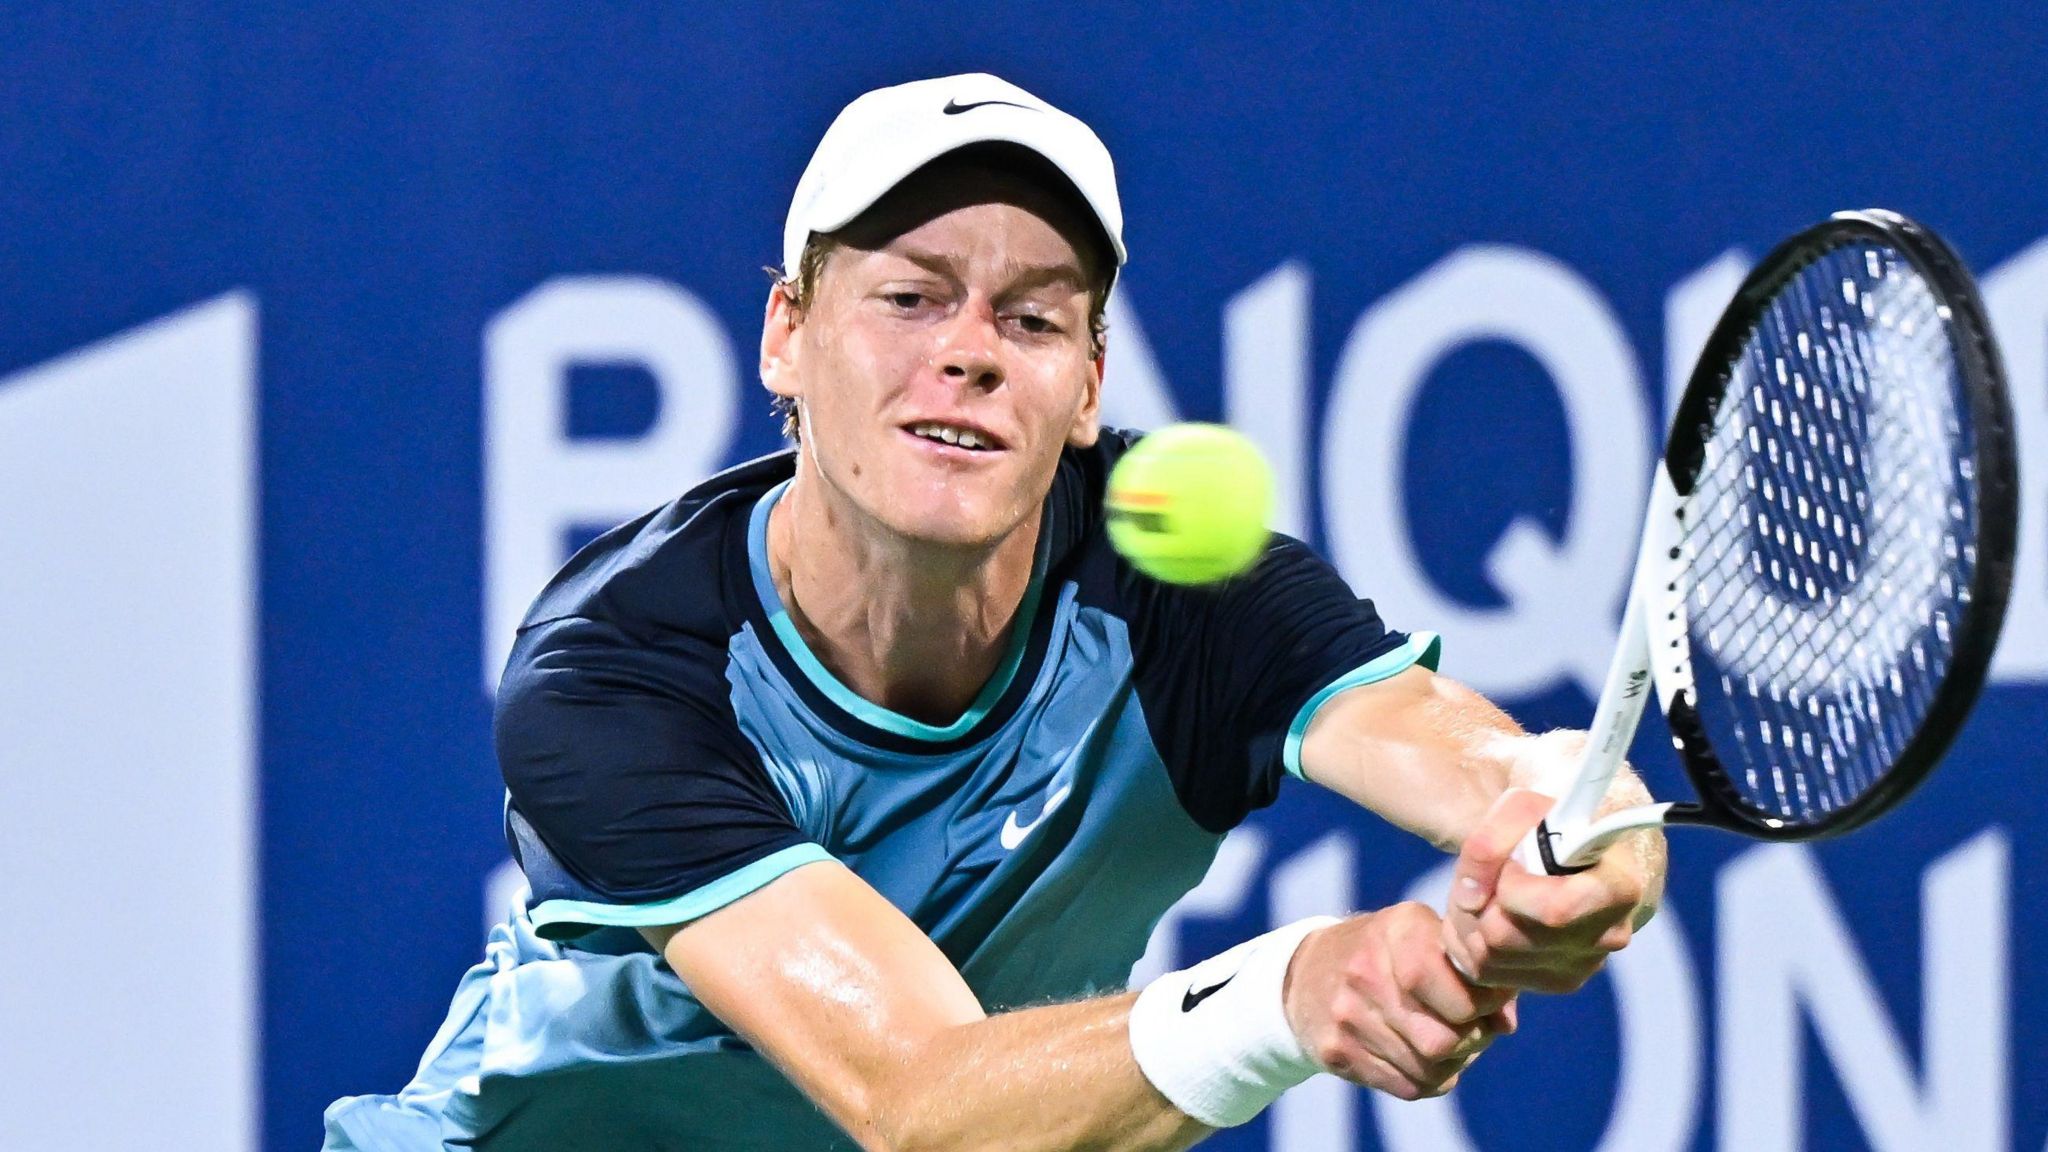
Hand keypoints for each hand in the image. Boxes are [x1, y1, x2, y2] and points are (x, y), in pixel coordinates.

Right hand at [1283, 904, 1518, 1099]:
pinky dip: (1426, 1078)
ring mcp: (1347, 1015)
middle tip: (1470, 1028)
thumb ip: (1472, 972)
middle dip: (1470, 1040)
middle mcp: (1366, 970)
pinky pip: (1406, 1086)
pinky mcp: (1336, 1052)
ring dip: (1450, 1063)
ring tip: (1446, 1041)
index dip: (1484, 1005)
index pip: (1455, 987)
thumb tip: (1506, 1022)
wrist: (1305, 973)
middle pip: (1443, 1039)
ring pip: (1428, 1068)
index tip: (1490, 1002)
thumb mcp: (1425, 938)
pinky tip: (1419, 1055)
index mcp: (1397, 930)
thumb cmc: (1386, 953)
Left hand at [1440, 788, 1648, 993]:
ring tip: (1489, 890)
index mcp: (1618, 888)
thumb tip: (1471, 898)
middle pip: (1506, 937)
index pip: (1554, 911)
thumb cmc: (1554, 823)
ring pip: (1488, 957)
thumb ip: (1491, 839)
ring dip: (1470, 920)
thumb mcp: (1524, 807)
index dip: (1513, 889)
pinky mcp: (1555, 982)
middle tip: (1492, 875)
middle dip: (1481, 902)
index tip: (1512, 865)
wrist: (1577, 848)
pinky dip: (1470, 942)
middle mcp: (1608, 935)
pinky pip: (1485, 974)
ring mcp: (1583, 966)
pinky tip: (1489, 913)